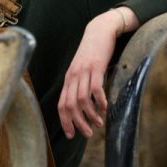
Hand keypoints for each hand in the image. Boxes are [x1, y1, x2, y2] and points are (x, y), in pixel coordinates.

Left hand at [58, 7, 137, 139]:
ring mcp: (83, 71)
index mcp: (68, 79)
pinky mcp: (96, 66)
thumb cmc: (92, 53)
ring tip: (99, 124)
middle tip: (87, 134)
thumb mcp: (81, 70)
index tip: (72, 135)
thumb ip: (80, 85)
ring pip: (82, 99)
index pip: (61, 104)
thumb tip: (82, 105)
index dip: (65, 121)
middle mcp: (73, 76)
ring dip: (90, 115)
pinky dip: (100, 101)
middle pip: (70, 105)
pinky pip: (95, 88)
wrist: (99, 31)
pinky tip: (105, 108)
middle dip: (78, 123)